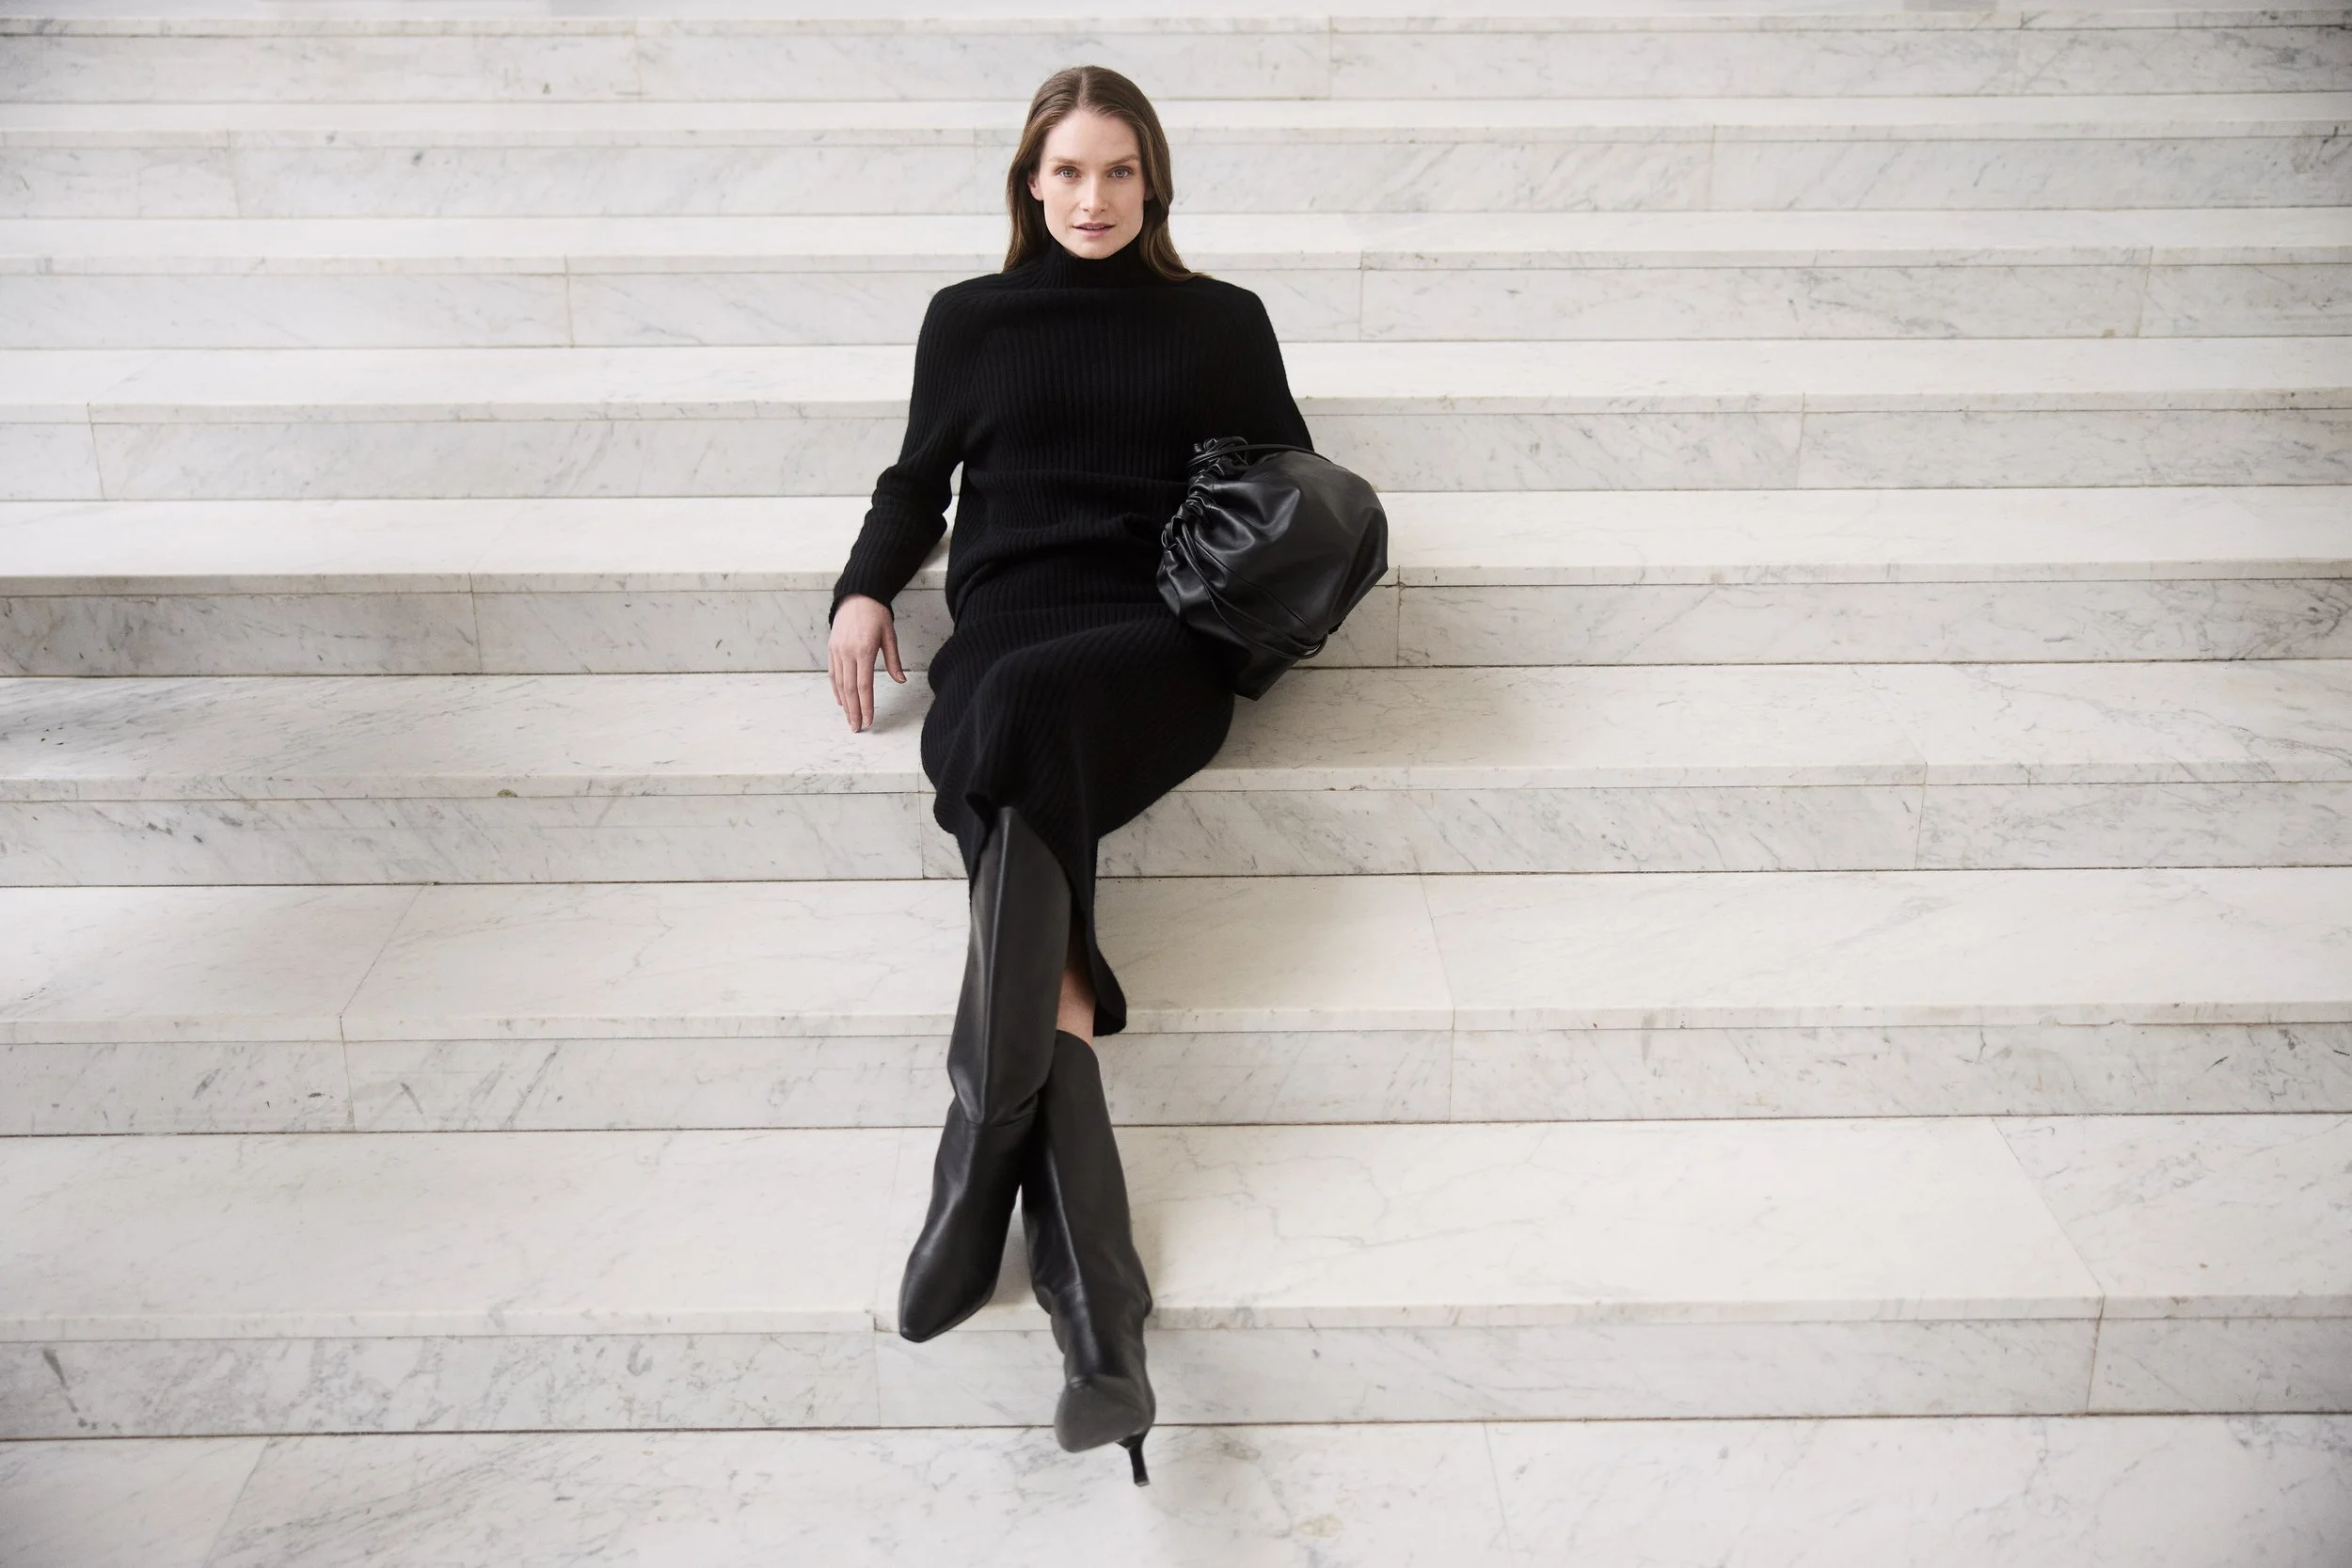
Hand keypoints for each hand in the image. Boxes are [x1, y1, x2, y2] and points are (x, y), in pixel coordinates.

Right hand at [828, 594, 905, 731]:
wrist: (857, 595)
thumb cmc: (877, 615)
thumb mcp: (890, 635)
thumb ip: (894, 660)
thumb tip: (901, 681)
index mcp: (864, 650)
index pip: (864, 685)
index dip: (866, 705)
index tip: (869, 720)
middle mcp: (847, 652)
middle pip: (849, 689)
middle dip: (854, 711)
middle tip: (857, 728)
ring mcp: (837, 651)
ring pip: (839, 684)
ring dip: (844, 704)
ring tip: (850, 719)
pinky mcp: (832, 648)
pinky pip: (833, 673)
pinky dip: (836, 689)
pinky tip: (841, 701)